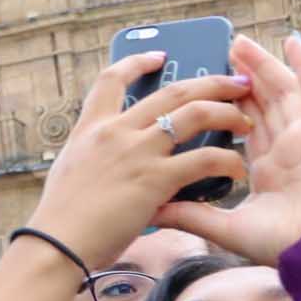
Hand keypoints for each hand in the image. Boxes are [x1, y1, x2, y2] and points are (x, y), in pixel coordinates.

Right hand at [22, 54, 253, 269]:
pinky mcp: (155, 179)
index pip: (111, 79)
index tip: (160, 56)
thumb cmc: (62, 219)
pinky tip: (237, 169)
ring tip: (245, 121)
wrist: (55, 244)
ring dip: (228, 113)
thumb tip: (117, 158)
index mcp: (90, 128)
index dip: (138, 62)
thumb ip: (98, 156)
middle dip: (212, 82)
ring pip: (195, 113)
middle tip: (237, 82)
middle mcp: (115, 131)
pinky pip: (203, 159)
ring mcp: (136, 152)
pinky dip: (227, 161)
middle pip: (172, 90)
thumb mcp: (71, 171)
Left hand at [156, 33, 300, 264]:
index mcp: (267, 169)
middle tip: (220, 53)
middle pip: (260, 103)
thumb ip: (190, 215)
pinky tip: (292, 42)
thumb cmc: (285, 244)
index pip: (243, 129)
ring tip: (238, 43)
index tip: (205, 90)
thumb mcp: (227, 227)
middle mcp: (286, 148)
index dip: (226, 108)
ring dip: (260, 65)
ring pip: (280, 90)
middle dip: (240, 78)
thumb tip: (150, 212)